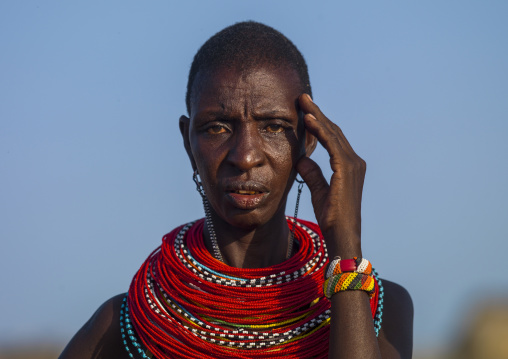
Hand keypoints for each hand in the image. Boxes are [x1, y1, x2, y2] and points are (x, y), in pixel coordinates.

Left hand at [296, 94, 365, 256]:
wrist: (342, 235)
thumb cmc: (332, 217)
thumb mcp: (319, 190)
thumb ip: (312, 173)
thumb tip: (301, 158)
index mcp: (348, 166)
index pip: (331, 138)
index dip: (318, 123)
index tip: (304, 110)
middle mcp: (354, 161)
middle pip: (333, 131)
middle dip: (317, 113)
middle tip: (302, 98)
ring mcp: (352, 164)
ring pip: (332, 133)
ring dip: (317, 116)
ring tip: (303, 102)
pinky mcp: (346, 170)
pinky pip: (332, 145)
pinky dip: (320, 131)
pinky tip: (308, 120)